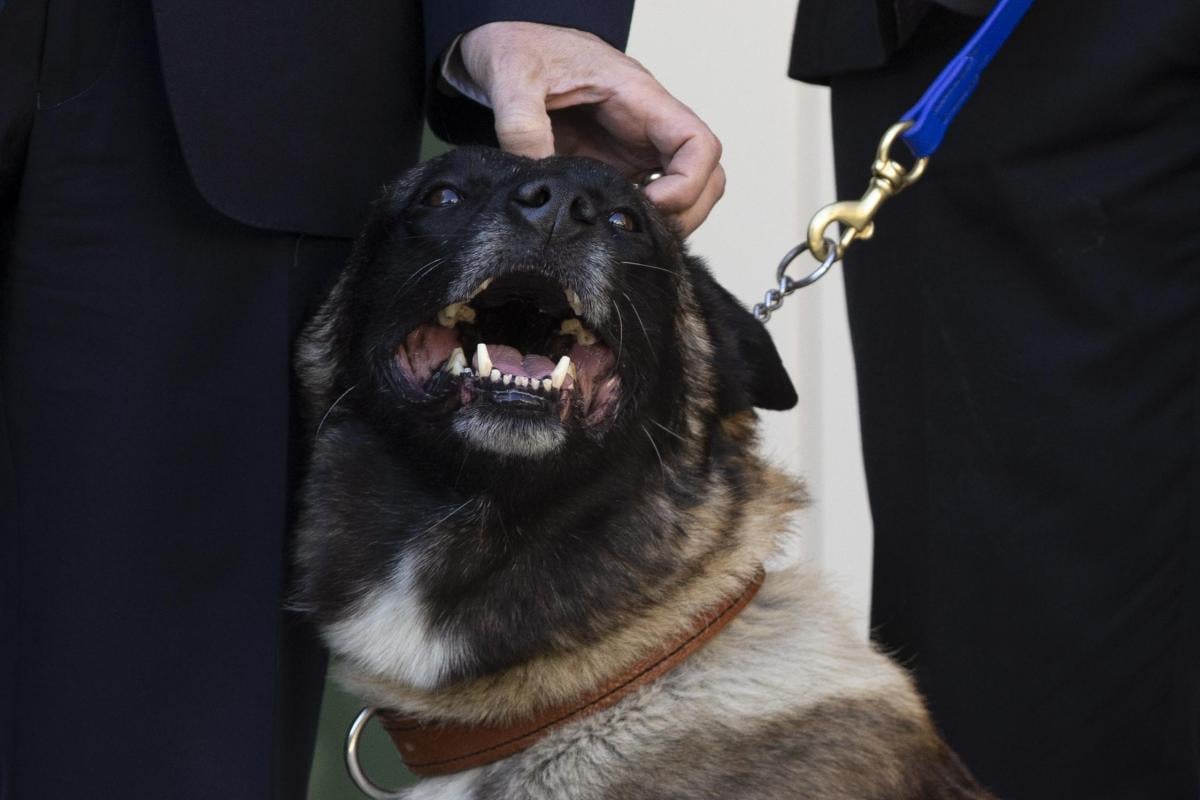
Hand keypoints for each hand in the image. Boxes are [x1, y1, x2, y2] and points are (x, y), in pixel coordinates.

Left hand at [459, 22, 723, 236]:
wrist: (506, 52)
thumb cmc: (520, 50)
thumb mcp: (511, 76)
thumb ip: (520, 122)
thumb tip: (536, 173)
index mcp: (637, 97)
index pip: (699, 144)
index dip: (687, 184)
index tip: (649, 206)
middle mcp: (646, 126)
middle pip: (706, 175)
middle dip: (687, 212)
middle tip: (640, 235)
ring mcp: (633, 150)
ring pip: (685, 191)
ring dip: (669, 220)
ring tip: (622, 237)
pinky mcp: (614, 167)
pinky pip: (649, 198)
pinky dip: (640, 221)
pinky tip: (606, 232)